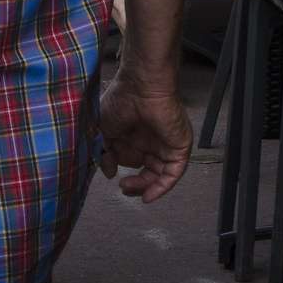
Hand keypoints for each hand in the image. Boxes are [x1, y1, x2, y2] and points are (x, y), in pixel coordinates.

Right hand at [95, 75, 192, 202]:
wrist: (141, 87)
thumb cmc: (121, 100)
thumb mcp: (103, 130)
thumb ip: (105, 154)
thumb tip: (109, 173)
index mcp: (135, 134)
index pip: (132, 160)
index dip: (121, 168)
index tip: (112, 171)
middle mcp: (151, 140)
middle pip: (148, 171)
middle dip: (135, 183)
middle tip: (124, 187)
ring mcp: (166, 143)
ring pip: (159, 174)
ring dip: (145, 186)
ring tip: (130, 188)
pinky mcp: (179, 147)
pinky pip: (173, 172)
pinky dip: (162, 187)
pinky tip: (149, 195)